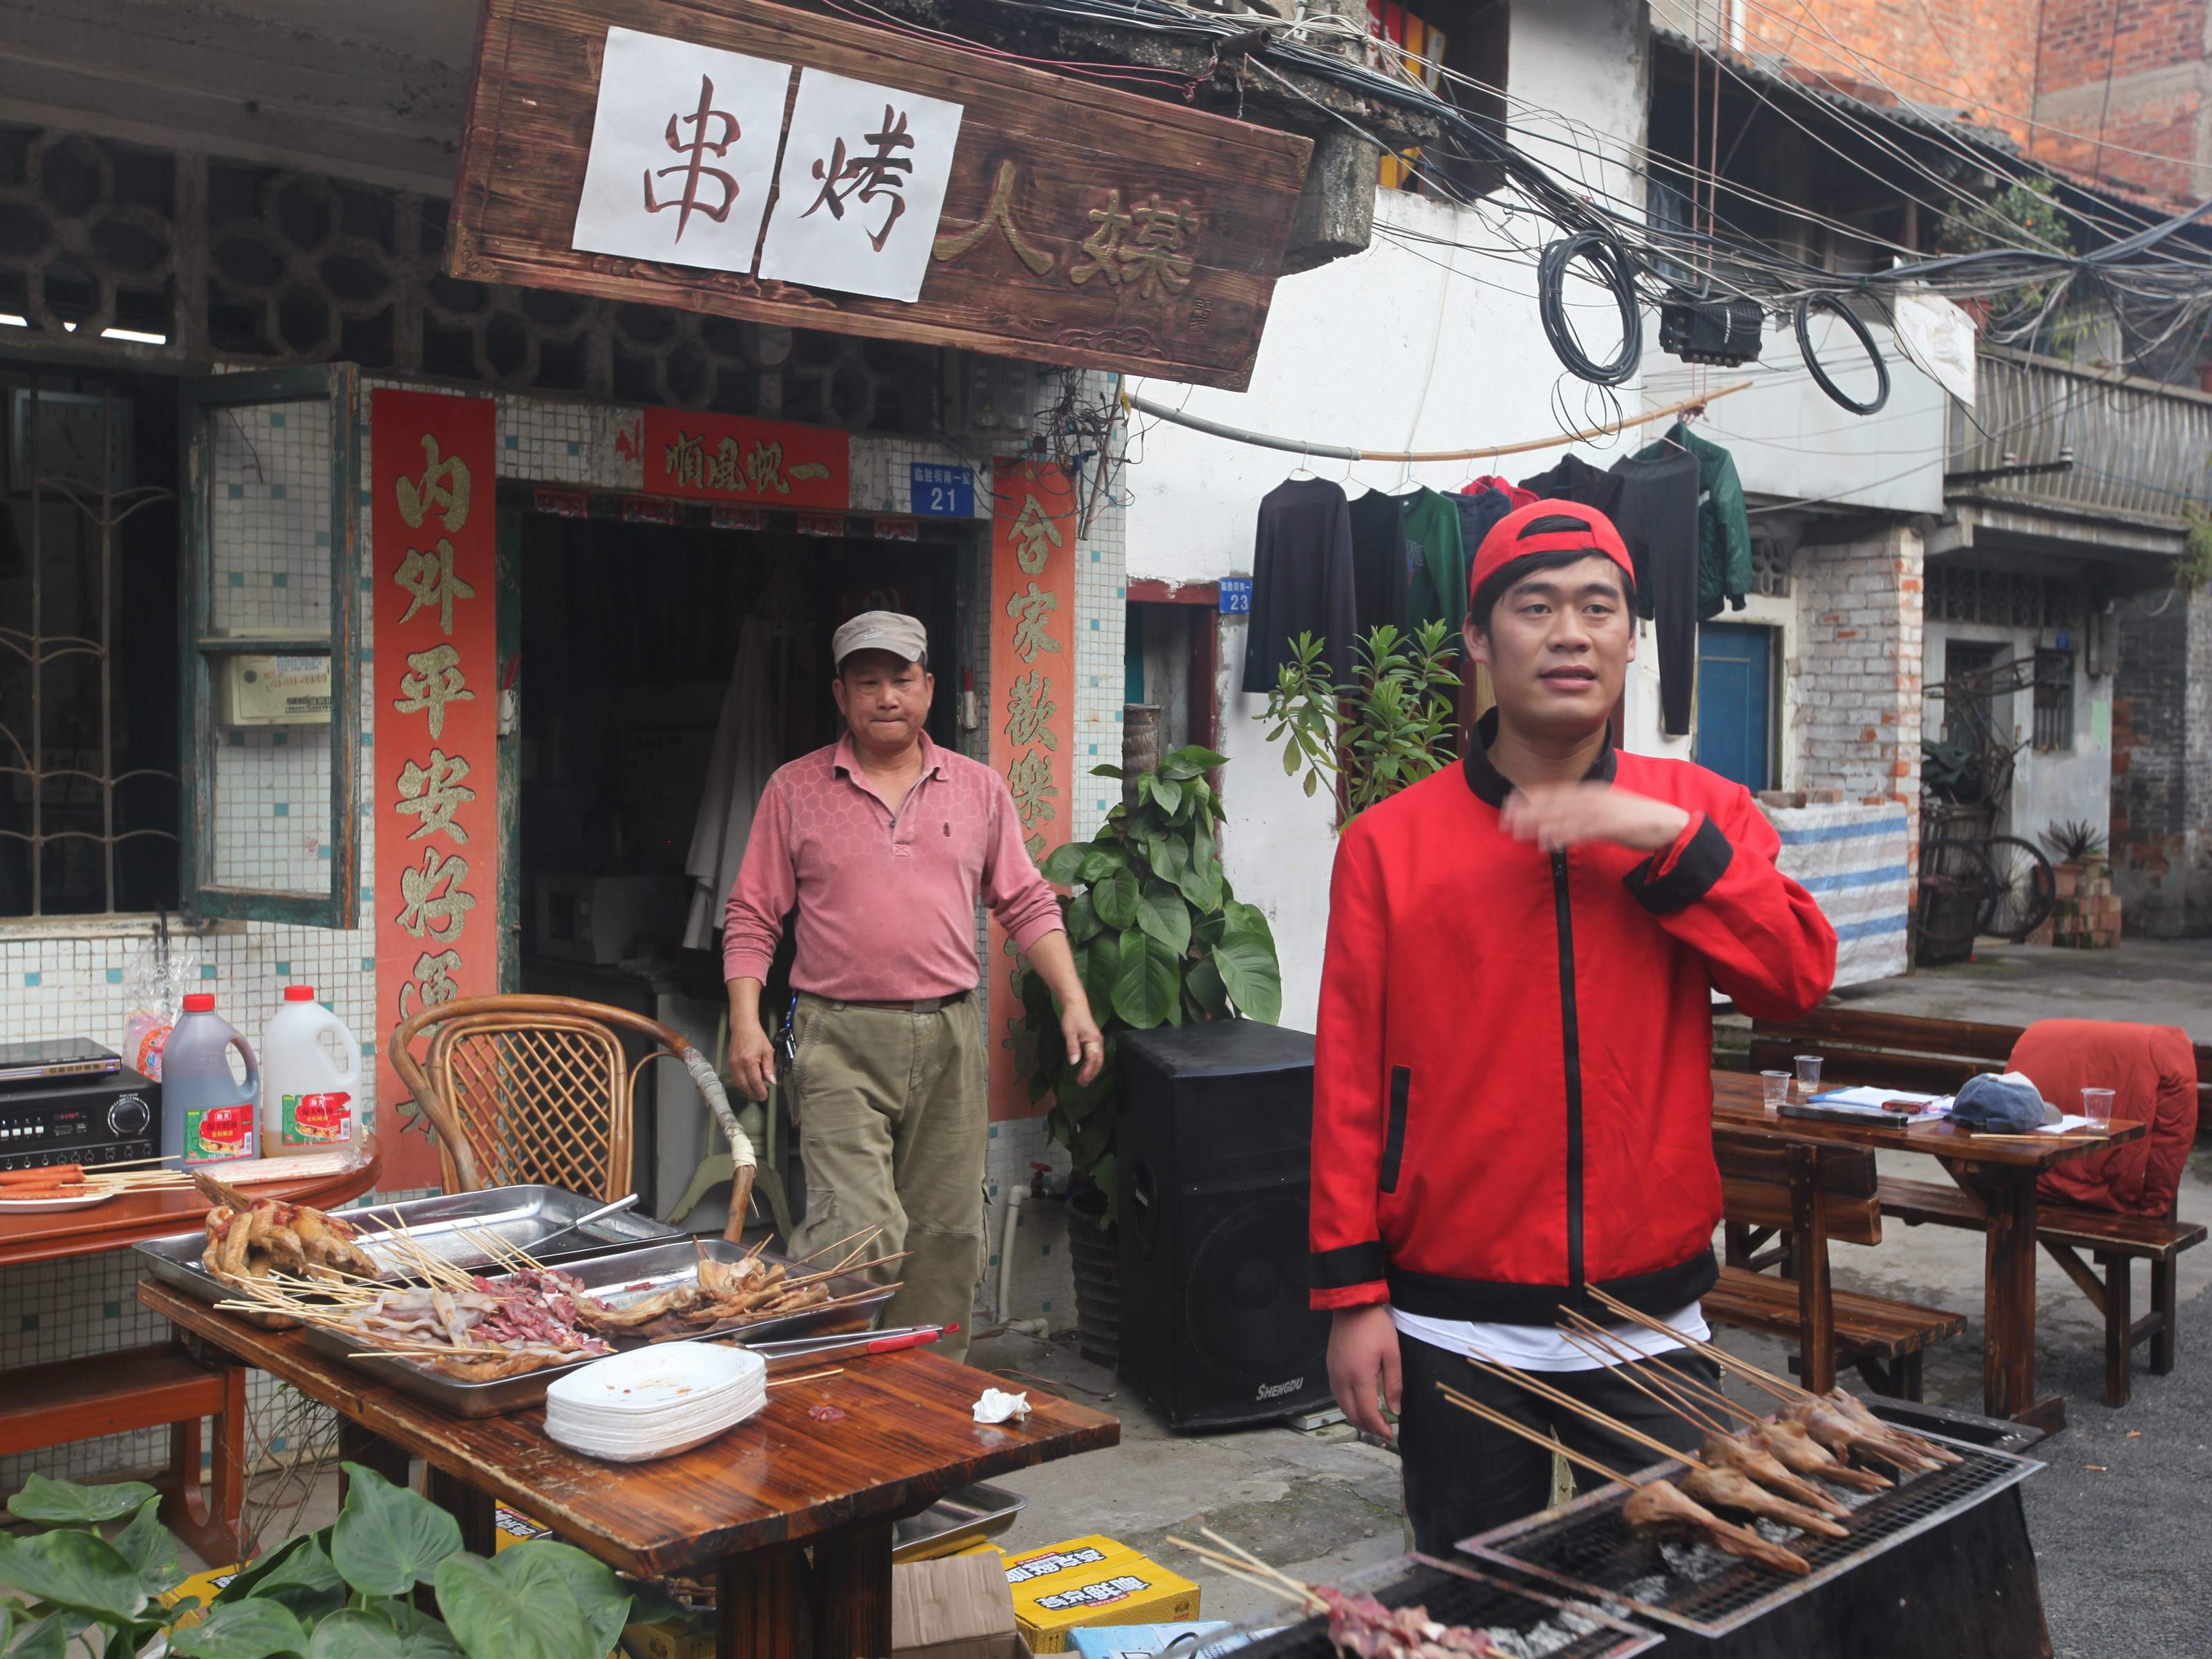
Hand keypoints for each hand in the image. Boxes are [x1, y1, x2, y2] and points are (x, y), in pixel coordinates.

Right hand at [726, 1019, 775, 1102]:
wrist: (743, 1027)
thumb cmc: (756, 1036)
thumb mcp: (767, 1051)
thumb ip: (769, 1067)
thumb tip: (771, 1081)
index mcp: (749, 1061)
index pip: (755, 1081)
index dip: (760, 1091)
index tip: (765, 1096)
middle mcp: (738, 1064)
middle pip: (745, 1085)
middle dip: (753, 1093)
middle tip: (761, 1096)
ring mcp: (732, 1065)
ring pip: (738, 1084)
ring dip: (747, 1090)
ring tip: (756, 1092)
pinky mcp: (729, 1064)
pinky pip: (734, 1079)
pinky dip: (741, 1084)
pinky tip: (748, 1084)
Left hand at [1061, 997, 1104, 1087]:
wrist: (1075, 1005)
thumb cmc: (1072, 1018)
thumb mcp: (1070, 1033)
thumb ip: (1072, 1048)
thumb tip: (1074, 1062)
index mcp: (1094, 1041)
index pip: (1093, 1060)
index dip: (1088, 1072)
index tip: (1081, 1081)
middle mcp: (1098, 1043)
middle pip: (1098, 1062)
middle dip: (1091, 1074)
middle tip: (1082, 1084)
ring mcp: (1097, 1042)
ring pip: (1097, 1059)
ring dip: (1091, 1070)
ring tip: (1083, 1079)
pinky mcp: (1093, 1041)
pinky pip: (1094, 1056)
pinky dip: (1091, 1064)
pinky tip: (1084, 1069)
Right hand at [1326, 1304, 1401, 1438]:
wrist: (1352, 1305)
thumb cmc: (1375, 1327)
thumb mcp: (1392, 1353)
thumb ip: (1394, 1384)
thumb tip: (1395, 1410)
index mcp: (1359, 1376)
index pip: (1367, 1412)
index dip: (1378, 1427)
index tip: (1390, 1434)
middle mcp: (1342, 1378)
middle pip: (1351, 1414)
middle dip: (1367, 1427)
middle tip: (1382, 1432)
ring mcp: (1333, 1373)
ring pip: (1341, 1406)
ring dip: (1356, 1418)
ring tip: (1371, 1422)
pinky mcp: (1330, 1367)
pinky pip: (1336, 1395)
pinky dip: (1347, 1406)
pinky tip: (1358, 1404)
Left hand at [1500, 782, 1690, 853]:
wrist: (1668, 824)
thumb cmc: (1633, 819)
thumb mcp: (1603, 811)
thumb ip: (1580, 814)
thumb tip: (1556, 821)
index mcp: (1590, 792)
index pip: (1554, 792)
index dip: (1530, 797)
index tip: (1508, 804)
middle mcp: (1594, 797)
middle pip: (1555, 803)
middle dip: (1528, 812)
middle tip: (1505, 821)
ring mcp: (1604, 811)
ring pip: (1566, 816)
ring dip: (1541, 823)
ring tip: (1519, 832)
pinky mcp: (1614, 826)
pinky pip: (1585, 830)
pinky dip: (1566, 835)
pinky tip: (1550, 842)